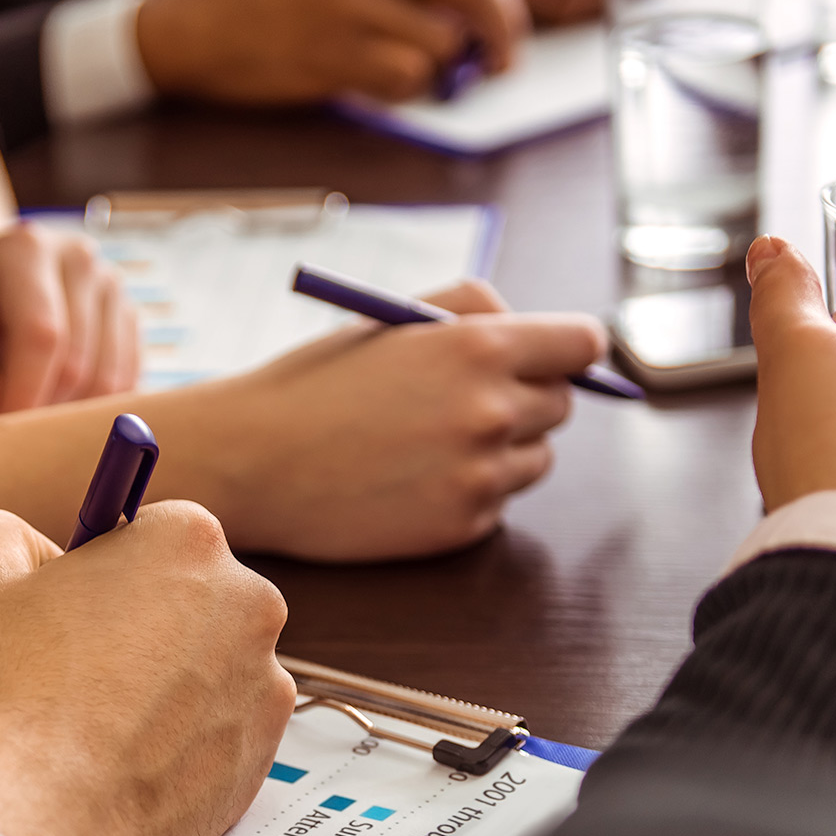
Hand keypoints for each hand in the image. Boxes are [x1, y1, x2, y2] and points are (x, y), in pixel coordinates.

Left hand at [0, 222, 139, 414]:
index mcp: (25, 251)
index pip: (41, 334)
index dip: (26, 393)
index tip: (4, 432)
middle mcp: (79, 259)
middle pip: (77, 363)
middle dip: (42, 408)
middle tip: (8, 423)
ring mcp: (112, 286)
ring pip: (109, 379)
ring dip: (69, 412)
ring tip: (30, 404)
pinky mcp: (130, 315)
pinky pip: (127, 382)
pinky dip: (94, 406)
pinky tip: (59, 399)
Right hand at [0, 503, 292, 835]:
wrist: (38, 826)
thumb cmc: (7, 700)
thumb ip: (5, 532)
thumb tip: (27, 542)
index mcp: (187, 540)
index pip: (150, 531)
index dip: (104, 568)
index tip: (80, 601)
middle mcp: (248, 603)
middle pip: (189, 597)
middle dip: (142, 623)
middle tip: (78, 668)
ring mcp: (264, 684)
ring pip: (207, 667)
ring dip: (164, 684)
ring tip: (96, 724)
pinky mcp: (264, 755)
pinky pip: (219, 730)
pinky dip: (182, 742)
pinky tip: (125, 762)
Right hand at [137, 0, 527, 103]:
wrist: (192, 26)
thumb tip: (467, 7)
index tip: (503, 31)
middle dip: (500, 31)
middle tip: (499, 62)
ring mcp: (347, 4)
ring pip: (444, 41)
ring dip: (441, 70)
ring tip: (408, 73)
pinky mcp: (331, 53)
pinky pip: (407, 77)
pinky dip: (407, 90)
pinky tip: (380, 86)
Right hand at [192, 280, 605, 559]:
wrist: (252, 461)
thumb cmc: (315, 382)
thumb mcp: (391, 319)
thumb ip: (470, 309)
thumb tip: (533, 326)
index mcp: (477, 347)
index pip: (583, 343)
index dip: (569, 347)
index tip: (557, 354)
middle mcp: (491, 411)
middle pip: (562, 403)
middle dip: (528, 394)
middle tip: (471, 397)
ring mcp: (480, 475)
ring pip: (536, 458)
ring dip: (503, 447)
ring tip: (429, 440)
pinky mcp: (461, 527)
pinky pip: (498, 503)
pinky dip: (469, 490)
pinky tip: (410, 478)